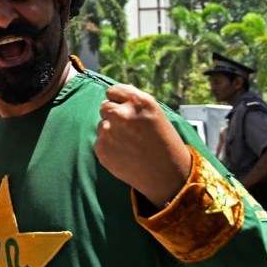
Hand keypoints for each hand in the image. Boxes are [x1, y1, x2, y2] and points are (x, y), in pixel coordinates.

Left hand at [95, 84, 192, 207]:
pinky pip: (100, 141)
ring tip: (130, 144)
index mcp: (138, 101)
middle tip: (129, 130)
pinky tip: (125, 154)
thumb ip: (133, 103)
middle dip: (113, 116)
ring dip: (111, 132)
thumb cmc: (164, 143)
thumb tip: (113, 96)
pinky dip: (108, 147)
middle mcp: (121, 113)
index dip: (118, 101)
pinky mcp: (101, 148)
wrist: (167, 176)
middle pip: (104, 107)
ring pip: (101, 125)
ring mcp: (109, 131)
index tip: (125, 110)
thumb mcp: (155, 114)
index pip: (112, 91)